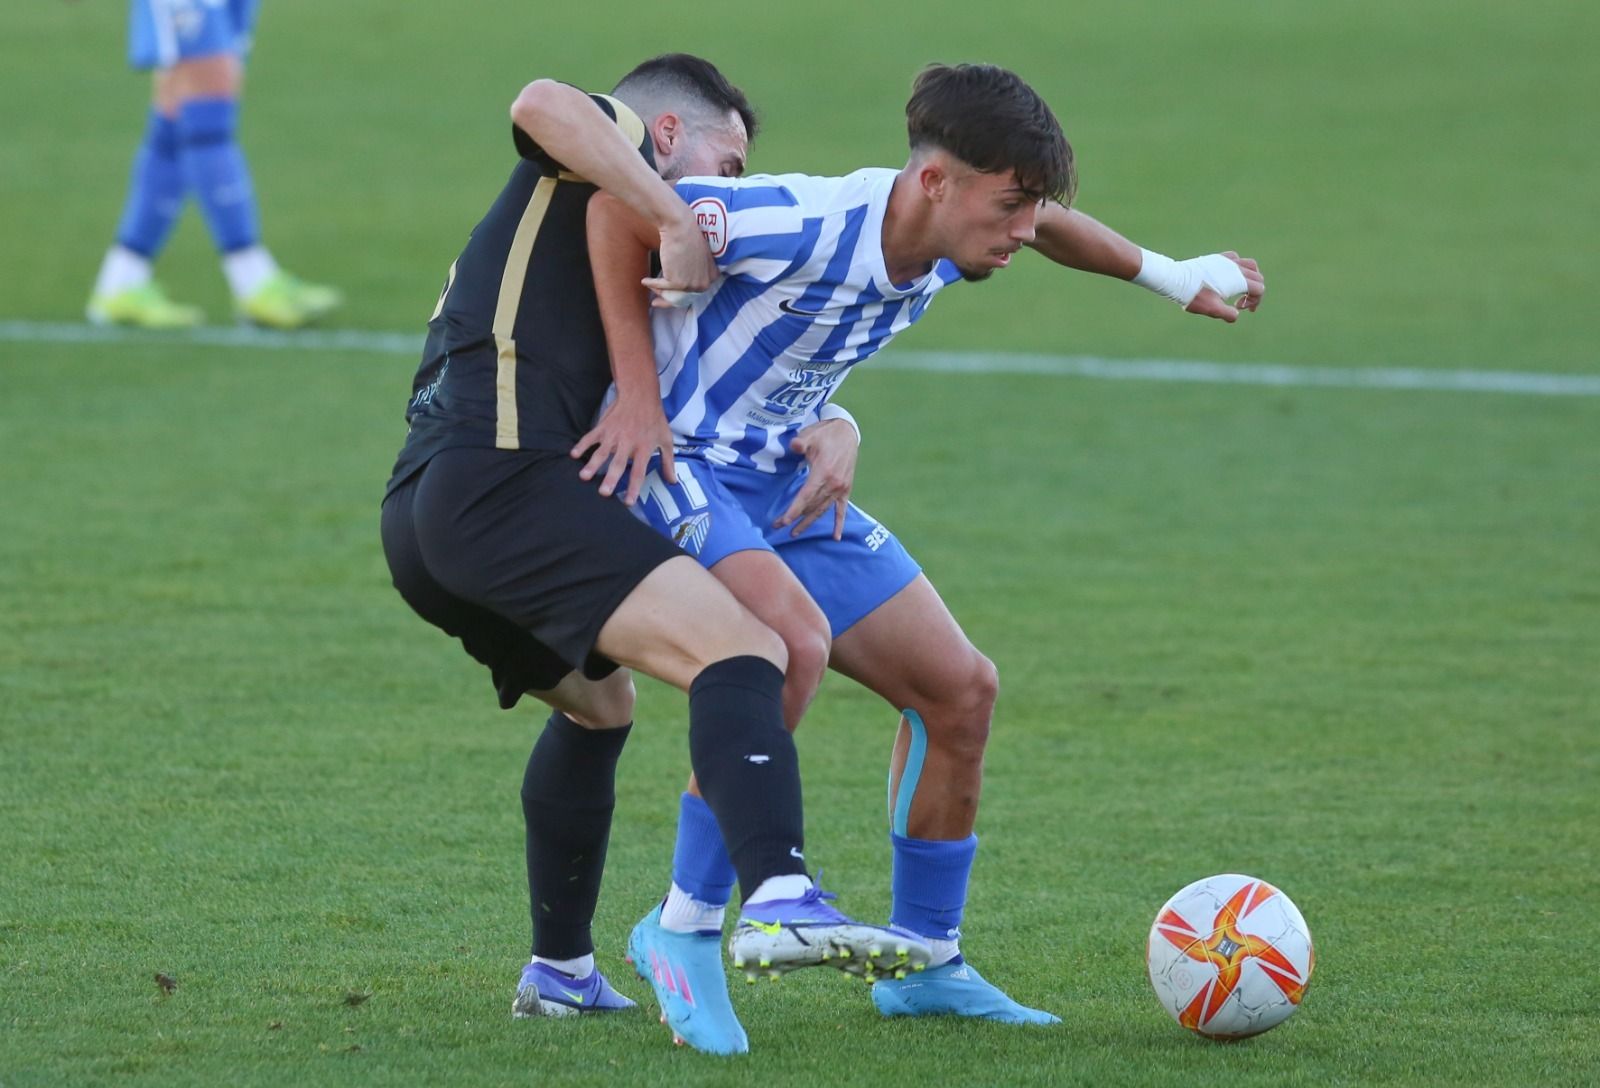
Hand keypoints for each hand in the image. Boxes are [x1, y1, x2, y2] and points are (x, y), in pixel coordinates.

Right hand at [570, 396, 675, 504]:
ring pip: (601, 452)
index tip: (627, 501)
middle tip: (603, 492)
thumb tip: (672, 482)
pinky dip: (582, 445)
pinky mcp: (603, 427)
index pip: (638, 472)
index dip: (633, 487)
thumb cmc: (655, 419)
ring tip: (584, 476)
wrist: (640, 395)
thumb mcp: (666, 440)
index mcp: (644, 448)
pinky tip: (574, 454)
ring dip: (592, 464)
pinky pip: (590, 437)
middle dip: (610, 478)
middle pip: (618, 464)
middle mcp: (628, 443)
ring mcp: (614, 435)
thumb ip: (668, 462)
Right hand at [649, 217, 717, 301]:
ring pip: (671, 294)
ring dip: (658, 291)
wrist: (681, 227)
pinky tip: (644, 281)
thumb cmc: (688, 235)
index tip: (670, 297)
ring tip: (649, 286)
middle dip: (667, 300)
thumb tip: (684, 281)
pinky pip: (660, 287)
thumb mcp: (699, 255)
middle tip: (656, 302)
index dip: (680, 295)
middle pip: (683, 297)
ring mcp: (691, 285)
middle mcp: (704, 284)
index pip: (696, 292)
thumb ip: (696, 269)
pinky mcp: (677, 283)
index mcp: (712, 277)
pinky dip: (651, 284)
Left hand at [774, 418, 858, 539]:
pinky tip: (836, 537)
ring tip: (794, 533)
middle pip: (811, 506)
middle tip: (778, 526)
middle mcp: (833, 483)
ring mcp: (841, 488)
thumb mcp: (810, 436)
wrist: (847, 433)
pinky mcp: (846, 489)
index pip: (806, 496)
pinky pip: (841, 510)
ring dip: (808, 523)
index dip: (794, 509)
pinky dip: (839, 524)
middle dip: (794, 518)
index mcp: (823, 472)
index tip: (783, 521)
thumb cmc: (825, 435)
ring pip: (822, 510)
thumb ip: (801, 443)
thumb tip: (794, 446)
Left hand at [1185, 251, 1263, 321]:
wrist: (1177, 280)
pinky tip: (1229, 275)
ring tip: (1242, 287)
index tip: (1240, 308)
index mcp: (1238, 280)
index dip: (1254, 301)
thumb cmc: (1194, 295)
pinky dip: (1238, 266)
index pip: (1259, 289)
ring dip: (1251, 277)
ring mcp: (1227, 260)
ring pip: (1250, 265)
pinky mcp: (1217, 258)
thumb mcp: (1212, 309)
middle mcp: (1236, 267)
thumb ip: (1227, 314)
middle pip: (1257, 277)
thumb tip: (1236, 315)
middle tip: (1241, 304)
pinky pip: (1235, 258)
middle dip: (1254, 291)